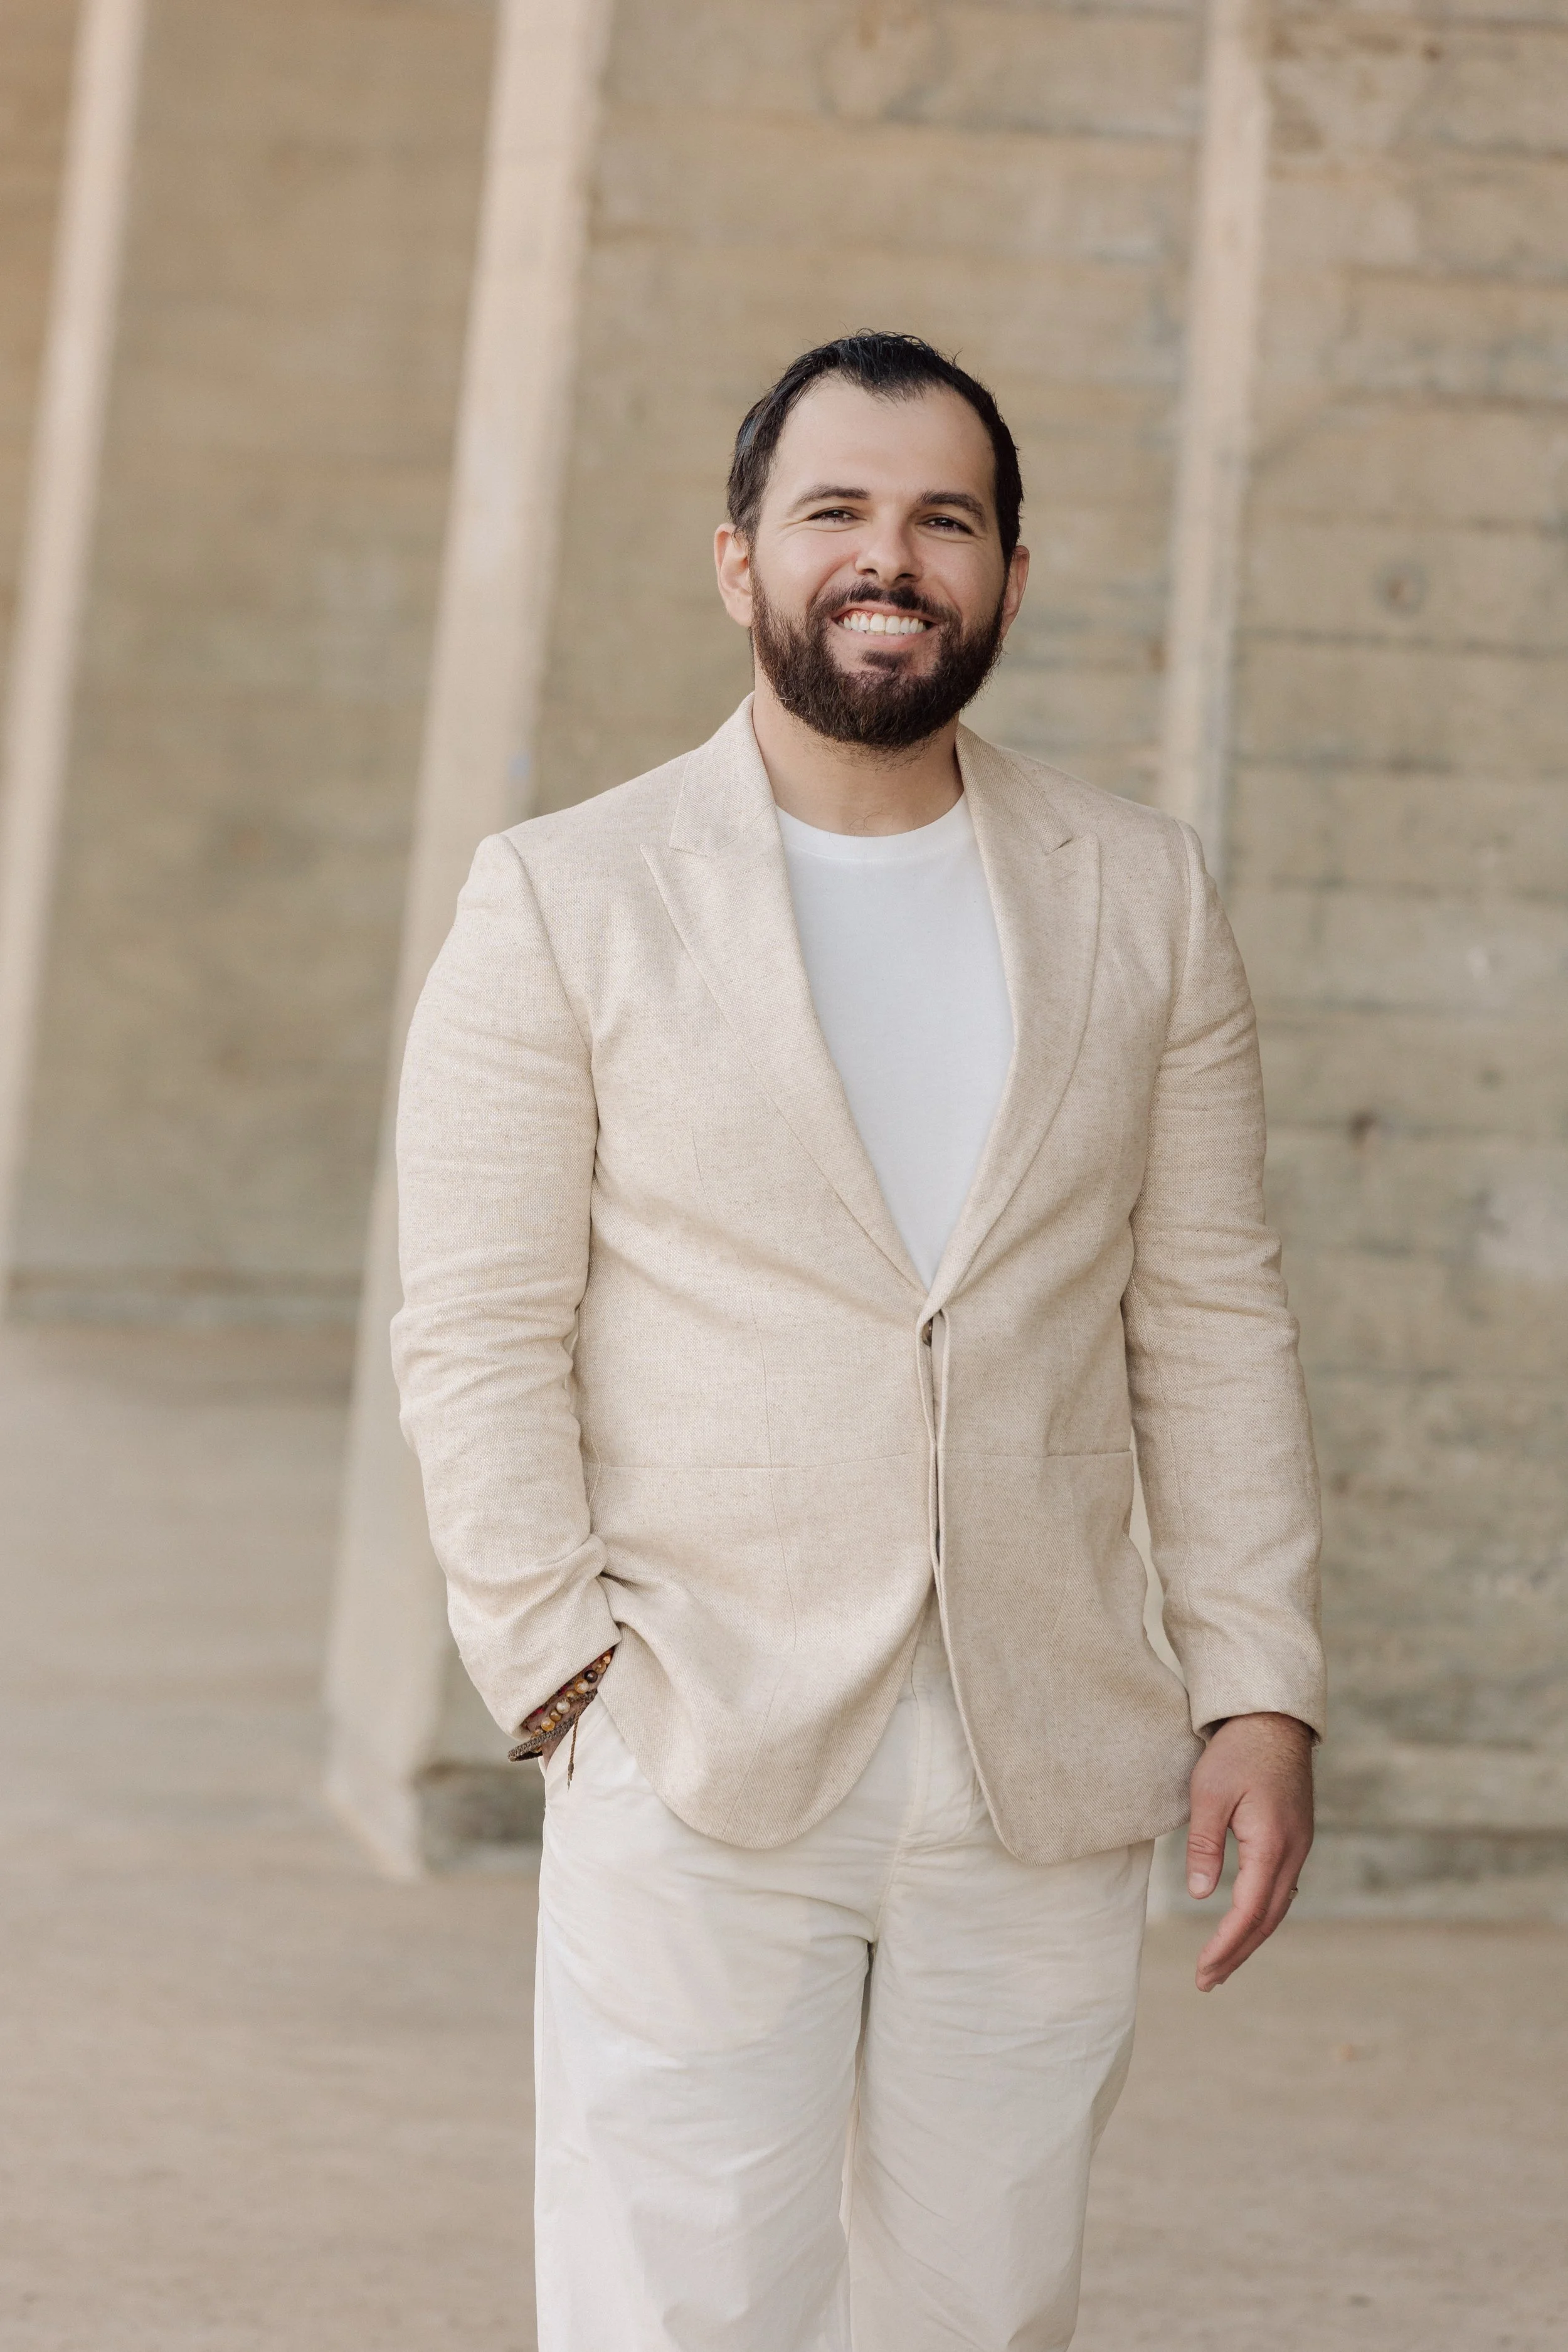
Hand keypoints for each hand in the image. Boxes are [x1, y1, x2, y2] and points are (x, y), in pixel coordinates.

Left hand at [1187, 1712, 1313, 1991]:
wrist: (1274, 1719)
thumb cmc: (1237, 1751)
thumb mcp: (1208, 1791)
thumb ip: (1204, 1844)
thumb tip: (1202, 1896)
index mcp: (1272, 1844)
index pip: (1248, 1911)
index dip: (1225, 1945)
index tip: (1203, 1970)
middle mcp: (1292, 1852)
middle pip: (1267, 1919)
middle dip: (1237, 1953)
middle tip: (1207, 1981)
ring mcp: (1298, 1846)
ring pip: (1277, 1907)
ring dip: (1250, 1938)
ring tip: (1221, 1965)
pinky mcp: (1295, 1838)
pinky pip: (1281, 1889)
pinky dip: (1261, 1915)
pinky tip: (1245, 1924)